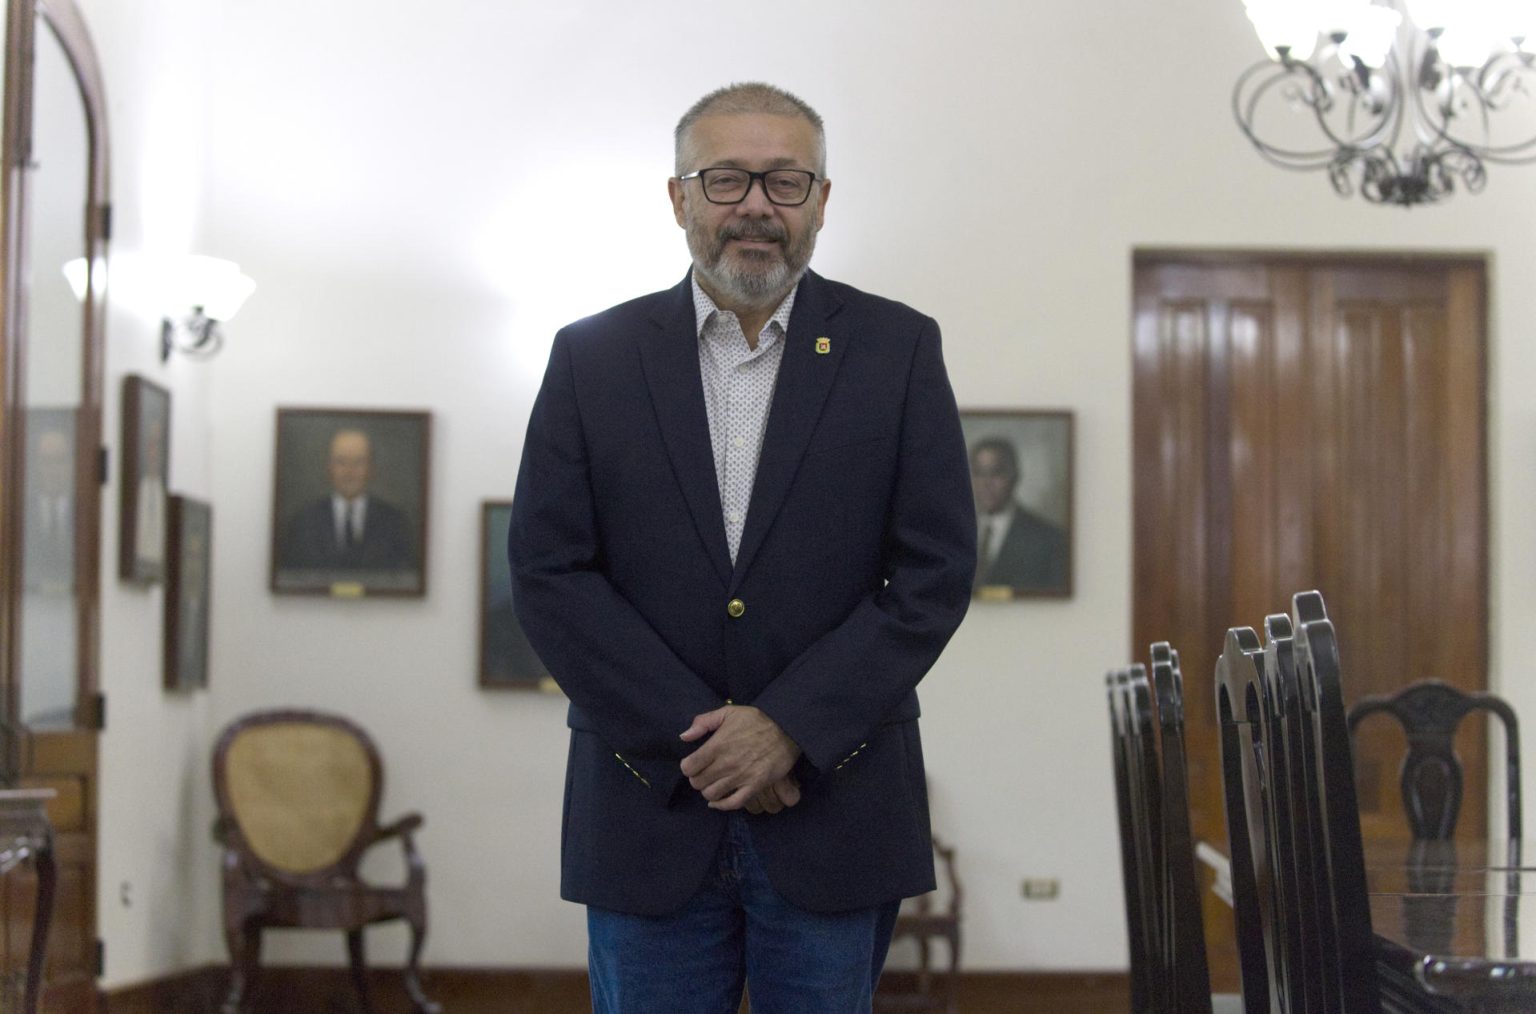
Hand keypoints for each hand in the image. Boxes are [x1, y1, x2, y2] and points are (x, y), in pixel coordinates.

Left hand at [679, 705, 800, 810]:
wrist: (787, 729)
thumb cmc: (757, 720)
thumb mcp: (729, 712)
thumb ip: (703, 722)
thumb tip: (684, 736)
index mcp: (718, 745)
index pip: (689, 767)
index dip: (688, 766)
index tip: (693, 764)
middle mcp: (727, 763)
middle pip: (698, 783)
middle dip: (697, 778)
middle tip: (704, 773)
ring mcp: (741, 777)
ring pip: (711, 794)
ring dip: (708, 790)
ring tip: (713, 783)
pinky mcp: (755, 786)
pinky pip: (732, 804)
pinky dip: (721, 805)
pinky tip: (718, 801)